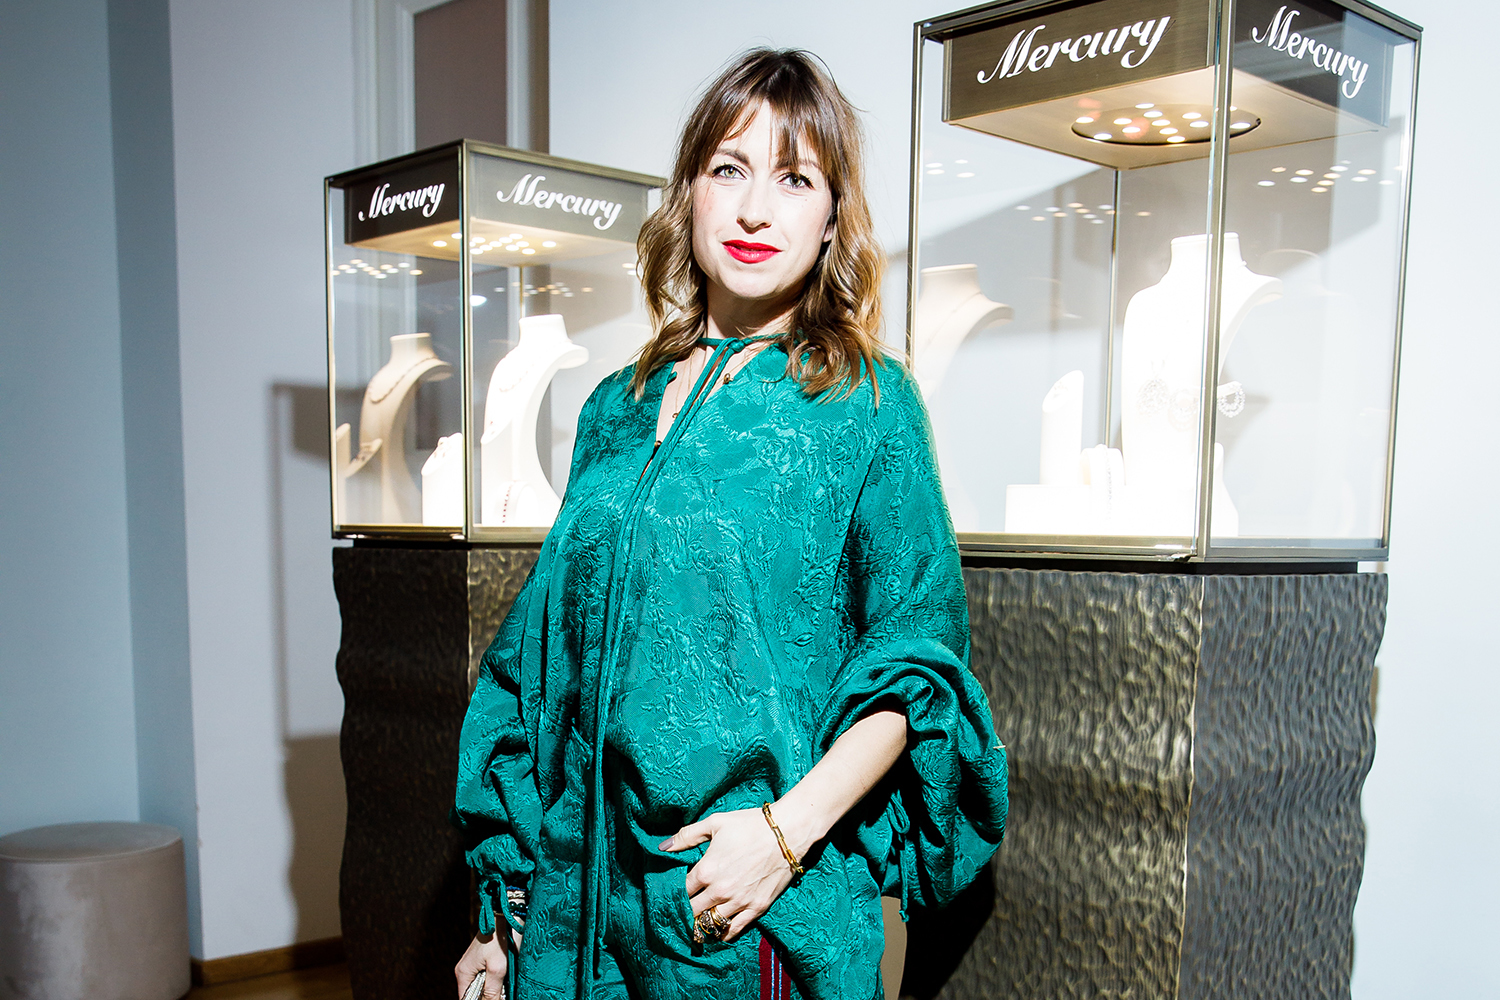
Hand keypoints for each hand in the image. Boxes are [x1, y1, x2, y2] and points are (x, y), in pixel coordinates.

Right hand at [454, 928, 519, 998]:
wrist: (503, 917)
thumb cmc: (498, 940)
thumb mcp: (497, 969)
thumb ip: (491, 991)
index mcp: (463, 974)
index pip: (466, 999)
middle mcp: (465, 971)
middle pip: (474, 994)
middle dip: (488, 996)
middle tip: (502, 993)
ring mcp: (473, 966)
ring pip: (481, 986)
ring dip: (492, 989)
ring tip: (504, 984)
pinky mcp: (481, 961)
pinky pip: (485, 978)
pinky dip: (494, 981)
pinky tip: (504, 978)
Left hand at [661, 807, 800, 941]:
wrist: (787, 833)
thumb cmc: (750, 824)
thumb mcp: (715, 823)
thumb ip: (687, 836)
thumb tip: (662, 847)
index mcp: (706, 870)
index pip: (681, 891)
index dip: (675, 894)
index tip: (673, 895)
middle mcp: (720, 890)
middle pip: (693, 911)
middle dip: (686, 911)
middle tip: (683, 911)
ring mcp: (739, 902)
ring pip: (711, 924)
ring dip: (702, 924)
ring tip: (697, 922)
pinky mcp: (757, 908)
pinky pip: (734, 930)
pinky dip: (722, 933)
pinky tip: (718, 930)